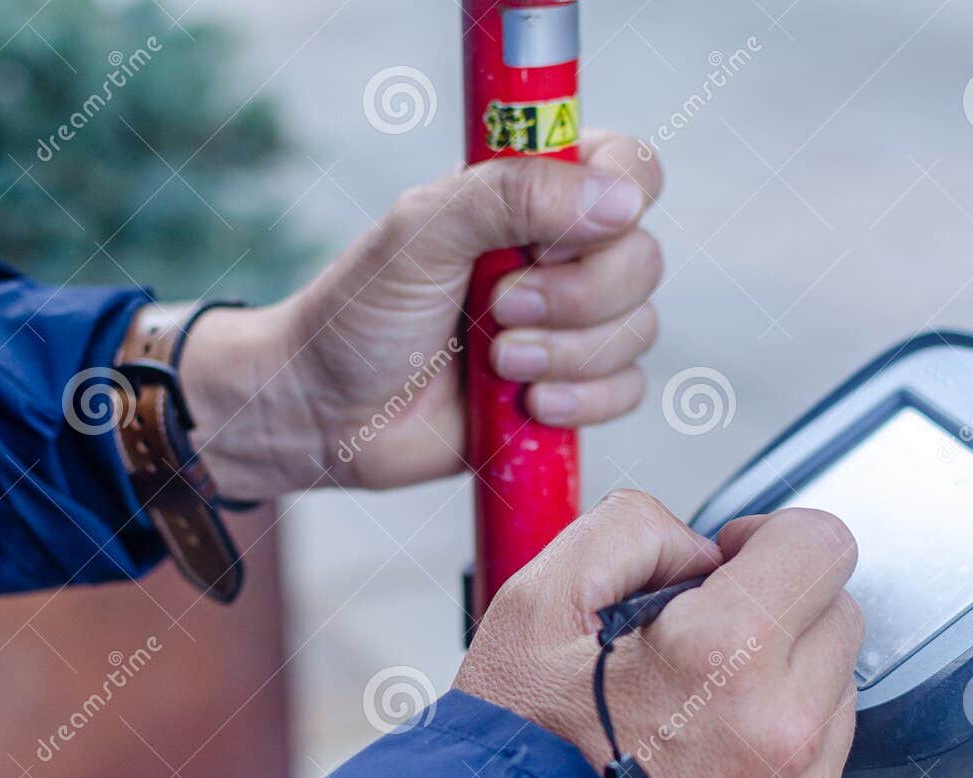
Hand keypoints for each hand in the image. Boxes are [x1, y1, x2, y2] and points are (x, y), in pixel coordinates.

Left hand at [179, 131, 663, 499]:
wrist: (329, 412)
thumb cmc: (361, 311)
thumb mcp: (422, 233)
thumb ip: (510, 194)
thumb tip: (618, 199)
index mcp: (533, 195)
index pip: (629, 170)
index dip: (617, 201)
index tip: (551, 239)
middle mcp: (563, 255)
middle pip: (643, 259)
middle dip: (574, 298)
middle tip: (497, 308)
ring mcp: (571, 325)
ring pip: (637, 330)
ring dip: (565, 353)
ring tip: (494, 362)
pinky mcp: (571, 389)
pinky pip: (626, 392)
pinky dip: (581, 401)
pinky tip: (526, 405)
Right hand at [454, 490, 864, 777]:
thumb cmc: (519, 762)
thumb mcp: (534, 605)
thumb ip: (628, 532)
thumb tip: (698, 547)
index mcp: (724, 655)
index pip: (822, 544)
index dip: (769, 537)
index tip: (730, 563)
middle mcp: (782, 729)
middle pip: (841, 613)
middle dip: (779, 608)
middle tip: (700, 639)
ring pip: (837, 690)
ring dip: (786, 679)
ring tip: (696, 710)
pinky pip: (823, 764)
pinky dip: (779, 749)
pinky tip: (706, 764)